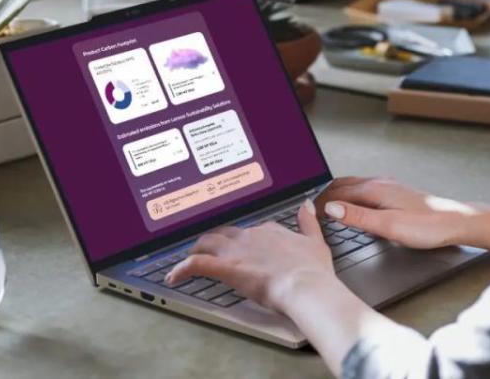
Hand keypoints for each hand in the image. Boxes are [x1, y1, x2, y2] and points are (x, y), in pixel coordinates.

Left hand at [166, 200, 337, 309]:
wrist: (305, 284)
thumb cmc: (312, 269)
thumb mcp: (316, 241)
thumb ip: (308, 222)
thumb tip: (306, 204)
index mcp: (269, 231)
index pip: (250, 230)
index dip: (242, 238)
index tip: (239, 245)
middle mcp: (250, 236)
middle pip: (224, 234)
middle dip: (213, 240)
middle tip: (207, 249)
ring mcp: (237, 251)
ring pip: (207, 243)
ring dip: (196, 250)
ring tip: (189, 257)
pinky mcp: (226, 268)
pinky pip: (196, 265)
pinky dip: (182, 269)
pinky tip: (174, 275)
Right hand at [317, 177, 489, 251]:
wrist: (457, 222)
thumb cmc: (427, 227)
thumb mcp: (388, 226)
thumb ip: (357, 217)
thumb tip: (330, 209)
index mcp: (374, 190)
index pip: (336, 193)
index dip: (319, 203)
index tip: (306, 213)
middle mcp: (379, 183)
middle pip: (343, 184)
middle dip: (324, 194)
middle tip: (309, 207)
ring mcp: (389, 186)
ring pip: (354, 185)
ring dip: (337, 193)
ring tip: (325, 205)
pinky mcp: (397, 193)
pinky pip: (365, 189)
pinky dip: (351, 195)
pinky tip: (353, 205)